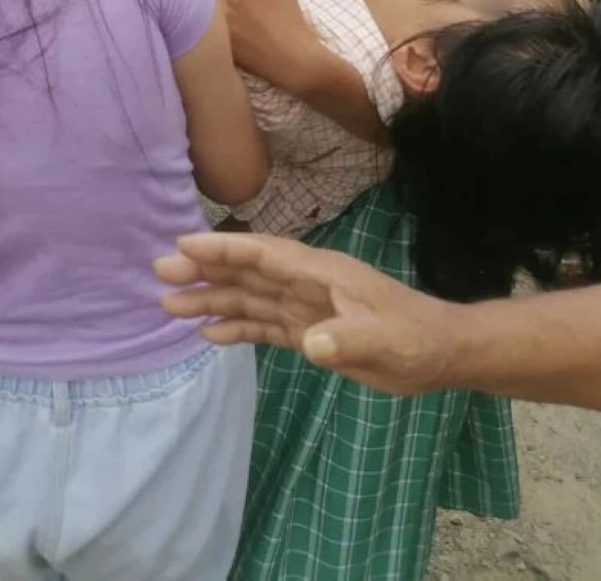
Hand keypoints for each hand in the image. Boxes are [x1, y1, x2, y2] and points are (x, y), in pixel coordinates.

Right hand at [154, 232, 458, 394]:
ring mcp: (304, 308)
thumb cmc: (414, 338)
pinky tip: (207, 334)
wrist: (439, 354)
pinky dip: (235, 328)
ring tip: (170, 305)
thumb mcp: (385, 340)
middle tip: (160, 274)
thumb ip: (347, 339)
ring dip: (211, 300)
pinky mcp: (308, 333)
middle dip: (205, 271)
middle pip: (246, 273)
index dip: (222, 248)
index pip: (262, 254)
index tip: (183, 245)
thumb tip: (309, 343)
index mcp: (319, 272)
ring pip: (248, 298)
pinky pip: (263, 326)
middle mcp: (304, 285)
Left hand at [213, 0, 318, 92]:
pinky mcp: (223, 51)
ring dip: (205, 7)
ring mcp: (222, 34)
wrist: (295, 61)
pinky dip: (209, 27)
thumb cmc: (292, 24)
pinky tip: (214, 26)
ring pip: (204, 14)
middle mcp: (225, 13)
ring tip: (207, 3)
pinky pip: (208, 34)